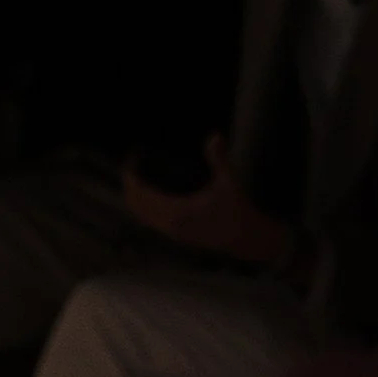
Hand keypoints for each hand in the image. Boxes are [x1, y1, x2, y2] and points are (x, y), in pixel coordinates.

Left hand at [122, 135, 293, 267]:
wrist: (247, 239)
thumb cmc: (239, 211)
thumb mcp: (228, 183)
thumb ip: (219, 159)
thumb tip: (215, 136)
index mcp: (176, 212)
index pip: (141, 195)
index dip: (131, 177)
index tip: (131, 160)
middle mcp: (170, 225)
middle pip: (136, 204)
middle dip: (130, 185)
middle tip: (131, 163)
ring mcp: (172, 232)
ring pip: (141, 215)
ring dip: (136, 196)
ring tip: (136, 176)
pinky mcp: (177, 235)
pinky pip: (150, 221)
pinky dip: (144, 207)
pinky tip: (147, 195)